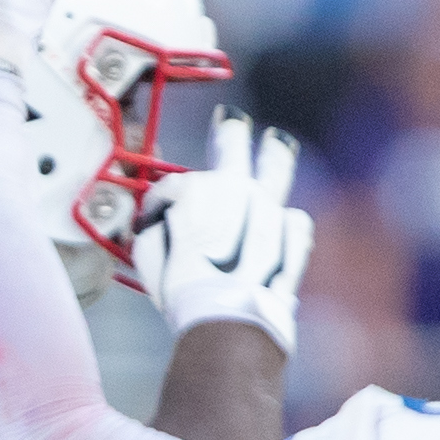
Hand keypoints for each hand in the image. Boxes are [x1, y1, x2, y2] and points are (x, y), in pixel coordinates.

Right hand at [138, 112, 314, 356]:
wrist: (226, 318)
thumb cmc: (181, 287)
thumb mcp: (147, 255)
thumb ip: (154, 229)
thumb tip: (158, 225)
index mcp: (195, 189)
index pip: (171, 187)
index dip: (158, 205)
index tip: (152, 222)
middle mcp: (236, 187)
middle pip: (233, 142)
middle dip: (228, 132)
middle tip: (230, 122)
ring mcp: (268, 207)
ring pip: (276, 167)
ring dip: (274, 154)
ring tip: (278, 143)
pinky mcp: (291, 234)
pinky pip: (293, 218)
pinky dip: (285, 222)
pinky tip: (281, 226)